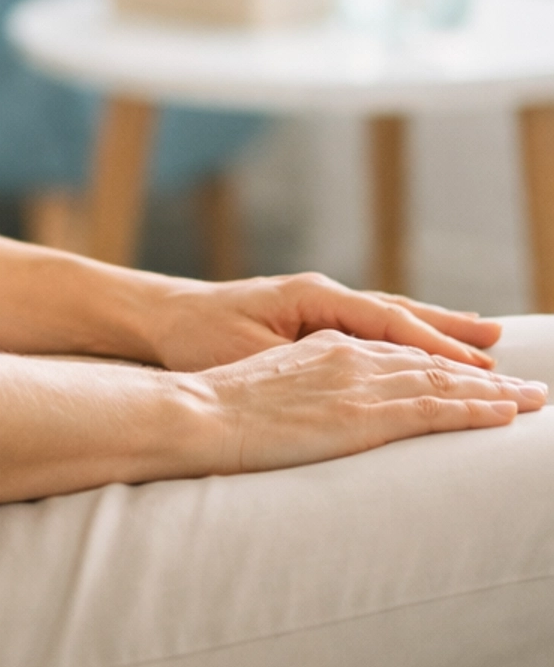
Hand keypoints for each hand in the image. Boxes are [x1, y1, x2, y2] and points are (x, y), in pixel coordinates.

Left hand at [143, 270, 505, 374]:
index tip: (477, 368)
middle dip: (452, 332)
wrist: (164, 318)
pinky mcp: (312, 321)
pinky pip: (372, 328)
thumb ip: (302, 361)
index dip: (435, 346)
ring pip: (392, 317)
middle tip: (501, 349)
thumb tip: (347, 371)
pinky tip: (425, 345)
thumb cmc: (201, 338)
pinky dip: (405, 335)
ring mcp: (320, 305)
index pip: (389, 321)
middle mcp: (324, 295)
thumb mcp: (252, 354)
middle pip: (401, 312)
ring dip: (436, 330)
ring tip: (484, 338)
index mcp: (315, 297)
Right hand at [192, 329, 544, 472]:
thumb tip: (317, 418)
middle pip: (431, 363)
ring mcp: (359, 382)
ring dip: (493, 392)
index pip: (399, 354)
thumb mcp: (267, 390)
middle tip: (528, 387)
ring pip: (443, 381)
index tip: (475, 373)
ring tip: (532, 399)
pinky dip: (474, 409)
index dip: (442, 363)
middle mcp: (350, 356)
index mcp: (326, 348)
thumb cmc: (216, 409)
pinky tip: (504, 415)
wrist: (197, 410)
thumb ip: (303, 395)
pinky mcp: (364, 413)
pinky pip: (434, 408)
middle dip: (483, 375)